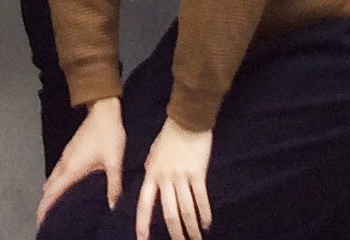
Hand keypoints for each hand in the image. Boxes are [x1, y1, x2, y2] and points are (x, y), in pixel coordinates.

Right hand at [36, 99, 124, 227]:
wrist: (103, 110)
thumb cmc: (108, 136)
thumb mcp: (114, 162)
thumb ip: (114, 186)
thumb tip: (113, 207)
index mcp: (72, 169)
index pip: (53, 193)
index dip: (45, 208)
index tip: (39, 222)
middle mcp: (64, 164)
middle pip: (49, 188)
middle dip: (45, 204)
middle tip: (46, 220)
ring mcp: (65, 157)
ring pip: (52, 179)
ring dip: (50, 194)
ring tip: (54, 208)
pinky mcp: (69, 152)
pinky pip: (57, 173)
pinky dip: (56, 185)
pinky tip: (65, 189)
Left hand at [135, 118, 213, 239]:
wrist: (187, 119)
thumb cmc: (169, 136)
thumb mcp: (153, 154)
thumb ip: (153, 172)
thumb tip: (151, 188)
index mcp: (151, 174)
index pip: (144, 203)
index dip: (142, 223)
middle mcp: (165, 178)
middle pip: (168, 212)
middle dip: (175, 233)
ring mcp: (182, 176)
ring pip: (186, 209)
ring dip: (191, 228)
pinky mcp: (198, 173)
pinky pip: (201, 198)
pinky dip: (204, 214)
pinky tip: (207, 225)